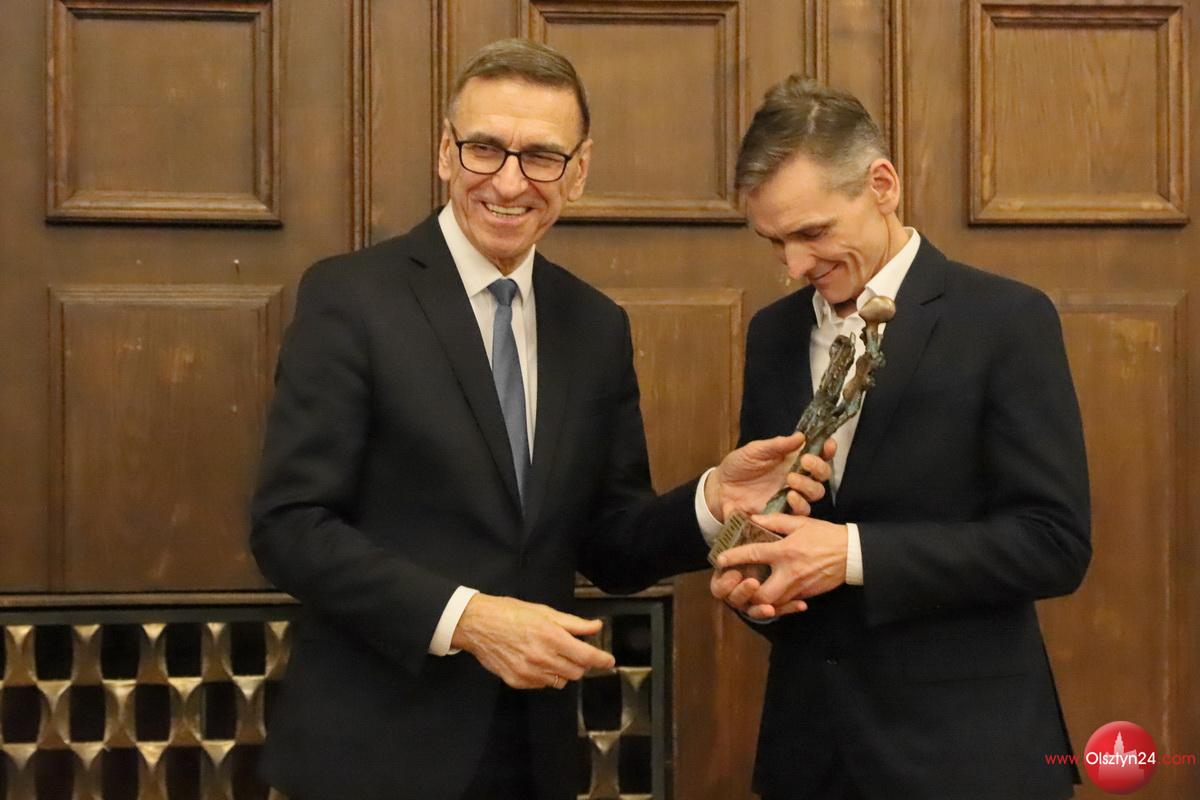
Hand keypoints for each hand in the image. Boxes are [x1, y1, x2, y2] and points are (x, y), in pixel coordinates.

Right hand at [450, 593, 614, 688]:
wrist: (477, 625)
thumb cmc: (510, 613)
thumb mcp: (544, 612)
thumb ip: (573, 623)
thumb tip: (596, 627)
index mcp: (551, 637)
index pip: (586, 657)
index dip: (602, 660)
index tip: (609, 661)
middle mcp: (542, 658)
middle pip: (576, 672)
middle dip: (581, 664)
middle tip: (575, 652)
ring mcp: (529, 673)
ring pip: (561, 681)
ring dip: (564, 671)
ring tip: (553, 655)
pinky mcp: (517, 682)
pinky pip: (542, 684)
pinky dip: (546, 676)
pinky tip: (536, 662)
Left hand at [705, 433, 835, 521]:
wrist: (720, 489)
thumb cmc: (738, 466)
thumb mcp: (755, 451)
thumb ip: (777, 445)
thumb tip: (800, 436)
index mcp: (792, 460)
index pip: (817, 454)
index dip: (827, 450)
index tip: (829, 444)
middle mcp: (796, 477)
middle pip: (822, 475)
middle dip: (819, 468)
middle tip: (805, 462)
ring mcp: (791, 495)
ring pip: (815, 493)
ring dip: (808, 485)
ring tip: (791, 479)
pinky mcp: (783, 512)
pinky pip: (802, 511)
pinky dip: (800, 504)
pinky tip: (790, 496)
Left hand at [714, 514, 848, 611]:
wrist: (853, 553)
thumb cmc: (826, 535)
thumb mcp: (801, 522)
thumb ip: (776, 520)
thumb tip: (754, 517)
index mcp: (786, 551)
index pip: (753, 555)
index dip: (734, 558)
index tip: (720, 560)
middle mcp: (790, 572)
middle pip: (762, 594)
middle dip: (748, 594)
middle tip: (740, 584)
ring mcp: (800, 586)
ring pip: (774, 604)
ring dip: (761, 601)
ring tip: (753, 590)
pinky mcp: (807, 594)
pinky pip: (787, 603)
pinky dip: (777, 601)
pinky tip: (772, 593)